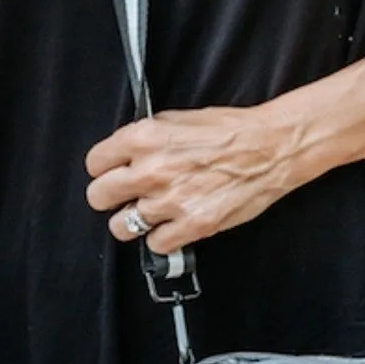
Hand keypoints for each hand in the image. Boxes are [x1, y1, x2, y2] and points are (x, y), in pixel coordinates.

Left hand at [85, 104, 302, 253]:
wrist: (270, 149)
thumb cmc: (230, 131)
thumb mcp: (178, 119)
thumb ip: (146, 138)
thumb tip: (125, 153)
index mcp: (145, 138)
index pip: (95, 162)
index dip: (103, 168)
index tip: (111, 172)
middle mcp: (152, 170)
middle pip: (99, 196)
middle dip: (109, 197)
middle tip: (123, 196)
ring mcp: (170, 201)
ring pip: (121, 226)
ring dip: (133, 222)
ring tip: (148, 214)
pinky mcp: (192, 226)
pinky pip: (155, 244)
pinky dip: (162, 238)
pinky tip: (172, 225)